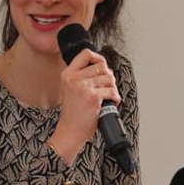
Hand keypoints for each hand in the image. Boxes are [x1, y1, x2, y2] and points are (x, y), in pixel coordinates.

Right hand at [48, 48, 119, 164]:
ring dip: (113, 87)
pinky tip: (110, 103)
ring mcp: (83, 87)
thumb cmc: (73, 112)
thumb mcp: (70, 88)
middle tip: (106, 87)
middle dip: (108, 76)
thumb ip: (82, 76)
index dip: (98, 57)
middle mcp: (74, 78)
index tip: (102, 66)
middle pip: (102, 66)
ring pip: (109, 78)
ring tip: (108, 96)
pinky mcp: (93, 97)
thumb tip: (104, 67)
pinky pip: (112, 91)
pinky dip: (115, 97)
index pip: (86, 54)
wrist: (70, 130)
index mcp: (68, 74)